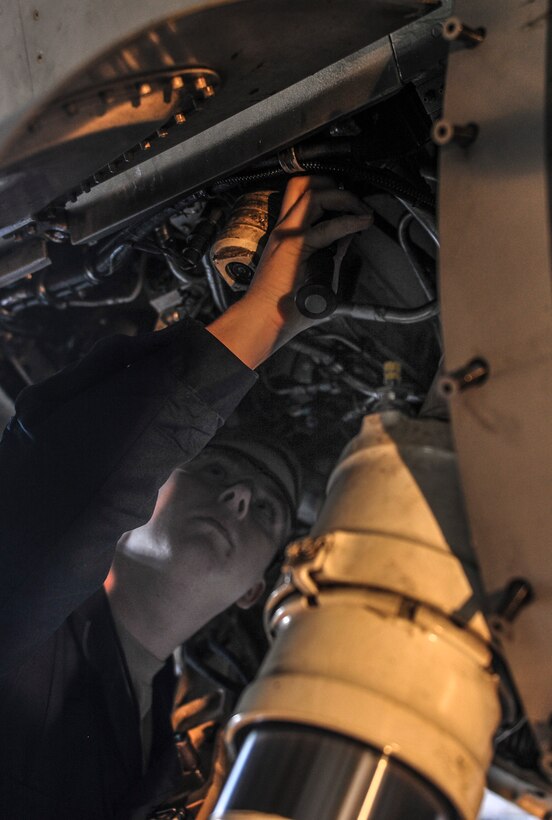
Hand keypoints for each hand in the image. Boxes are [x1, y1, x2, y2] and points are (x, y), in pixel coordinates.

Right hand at [207, 176, 371, 368]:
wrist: (262, 320)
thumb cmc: (281, 308)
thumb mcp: (310, 277)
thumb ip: (328, 261)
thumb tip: (346, 247)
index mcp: (285, 235)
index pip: (303, 197)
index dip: (331, 196)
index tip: (352, 211)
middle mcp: (284, 229)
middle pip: (304, 183)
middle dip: (336, 185)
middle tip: (357, 204)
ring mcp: (287, 234)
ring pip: (314, 193)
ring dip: (344, 198)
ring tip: (362, 212)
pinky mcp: (294, 246)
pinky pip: (327, 226)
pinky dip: (350, 221)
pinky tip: (362, 224)